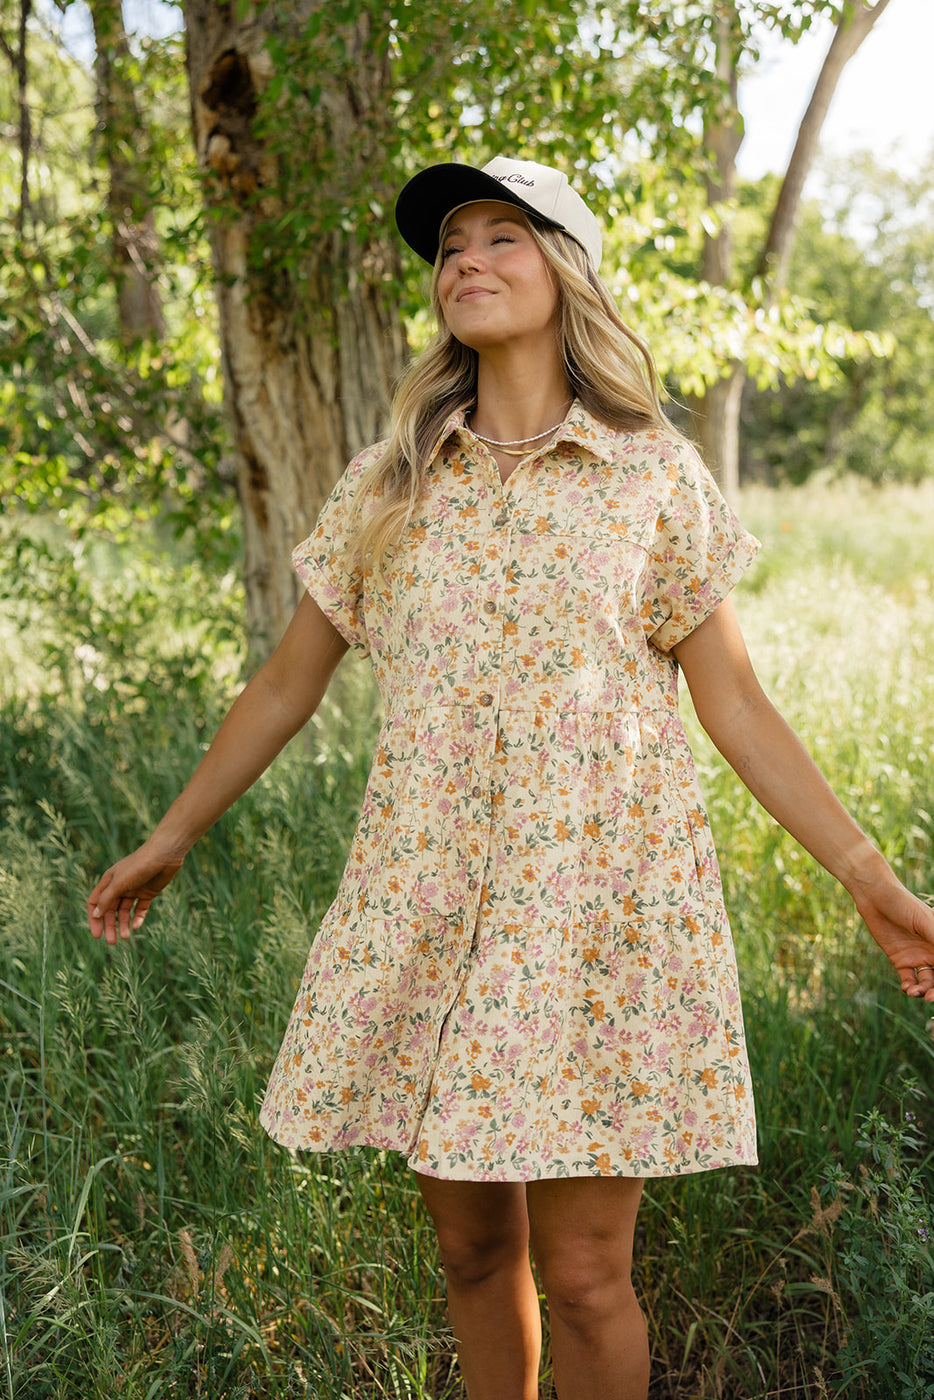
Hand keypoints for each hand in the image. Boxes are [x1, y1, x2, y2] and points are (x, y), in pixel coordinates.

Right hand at [88, 842, 184, 945]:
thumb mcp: (120, 883)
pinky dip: (138, 918)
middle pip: (110, 910)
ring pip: (125, 912)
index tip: (96, 934)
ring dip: (124, 924)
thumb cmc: (139, 865)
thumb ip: (107, 899)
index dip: (94, 918)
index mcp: (109, 882)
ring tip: (125, 936)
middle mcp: (120, 886)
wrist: (165, 854)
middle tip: (112, 941)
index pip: (95, 903)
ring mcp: (134, 890)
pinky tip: (136, 926)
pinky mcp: (149, 893)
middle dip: (110, 926)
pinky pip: (141, 909)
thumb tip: (95, 914)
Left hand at [852, 870, 933, 1002]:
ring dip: (923, 991)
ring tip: (914, 993)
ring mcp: (917, 957)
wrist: (875, 897)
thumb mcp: (925, 922)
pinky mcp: (900, 960)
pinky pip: (909, 979)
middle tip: (930, 998)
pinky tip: (907, 988)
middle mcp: (932, 952)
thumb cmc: (904, 904)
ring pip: (926, 982)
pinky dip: (910, 987)